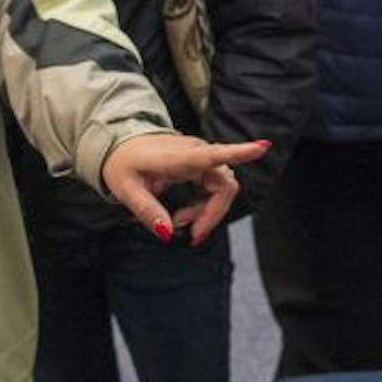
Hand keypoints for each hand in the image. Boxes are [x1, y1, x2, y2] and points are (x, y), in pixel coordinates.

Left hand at [100, 134, 272, 244]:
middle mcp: (194, 153)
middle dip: (212, 214)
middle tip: (191, 235)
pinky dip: (204, 206)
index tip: (262, 148)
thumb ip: (147, 211)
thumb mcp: (127, 191)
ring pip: (222, 189)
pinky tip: (184, 215)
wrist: (119, 147)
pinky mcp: (199, 163)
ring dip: (207, 212)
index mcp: (178, 156)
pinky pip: (214, 188)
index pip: (213, 155)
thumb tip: (168, 233)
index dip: (239, 152)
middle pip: (224, 185)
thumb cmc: (122, 165)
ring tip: (180, 223)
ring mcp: (199, 157)